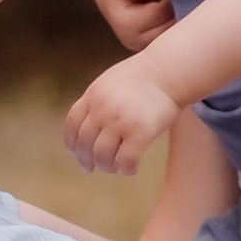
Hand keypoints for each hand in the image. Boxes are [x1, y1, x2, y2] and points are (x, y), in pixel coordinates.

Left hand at [64, 59, 181, 177]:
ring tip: (112, 167)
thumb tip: (88, 129)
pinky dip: (127, 169)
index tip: (76, 153)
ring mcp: (120, 121)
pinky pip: (127, 160)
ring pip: (102, 156)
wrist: (168, 71)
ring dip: (105, 166)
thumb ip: (96, 102)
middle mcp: (102, 109)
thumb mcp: (110, 82)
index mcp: (93, 96)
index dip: (71, 143)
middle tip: (91, 167)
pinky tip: (131, 168)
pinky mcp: (140, 132)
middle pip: (84, 143)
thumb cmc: (143, 78)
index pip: (71, 125)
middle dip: (86, 159)